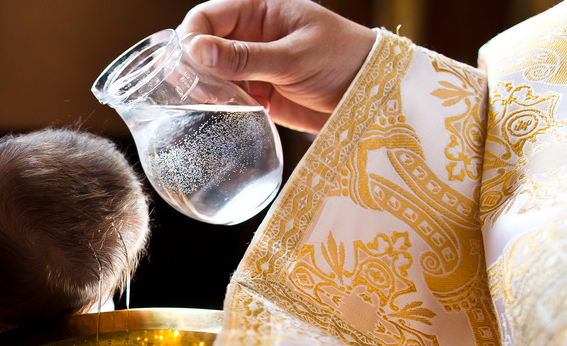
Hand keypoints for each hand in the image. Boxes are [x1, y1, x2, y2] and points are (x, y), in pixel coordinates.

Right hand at [177, 0, 374, 132]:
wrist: (374, 96)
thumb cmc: (342, 60)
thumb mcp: (293, 57)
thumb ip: (245, 57)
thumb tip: (195, 50)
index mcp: (259, 11)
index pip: (207, 17)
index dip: (192, 38)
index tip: (193, 65)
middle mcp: (251, 36)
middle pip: (203, 47)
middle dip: (197, 68)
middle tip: (207, 92)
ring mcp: (253, 66)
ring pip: (212, 75)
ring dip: (210, 90)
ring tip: (224, 104)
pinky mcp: (259, 94)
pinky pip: (230, 98)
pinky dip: (226, 107)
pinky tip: (237, 113)